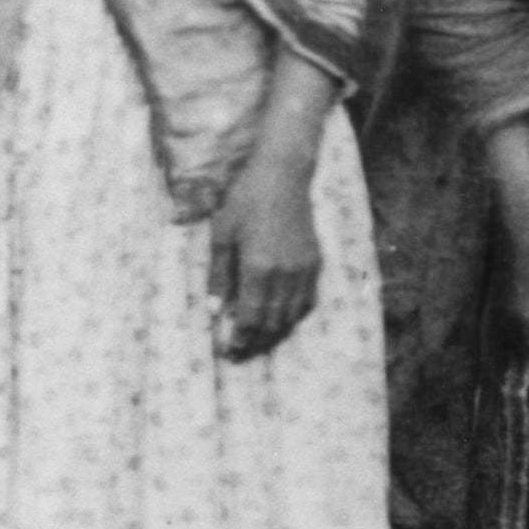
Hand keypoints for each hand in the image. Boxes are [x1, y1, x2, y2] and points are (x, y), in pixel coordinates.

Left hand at [207, 129, 324, 361]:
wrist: (282, 174)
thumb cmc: (244, 199)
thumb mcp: (222, 235)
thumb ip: (219, 276)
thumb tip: (214, 312)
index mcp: (259, 268)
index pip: (251, 318)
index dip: (241, 339)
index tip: (229, 352)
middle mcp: (285, 274)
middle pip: (273, 323)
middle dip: (256, 343)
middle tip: (241, 353)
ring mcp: (304, 269)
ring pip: (292, 316)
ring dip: (275, 333)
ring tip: (259, 342)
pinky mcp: (314, 261)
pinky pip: (307, 301)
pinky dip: (294, 316)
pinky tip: (282, 319)